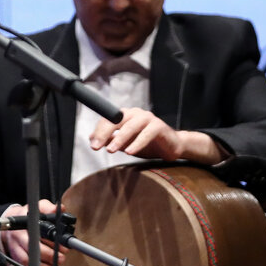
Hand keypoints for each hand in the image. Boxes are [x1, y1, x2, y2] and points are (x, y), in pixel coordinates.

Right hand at [0, 199, 60, 265]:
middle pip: (31, 247)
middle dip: (48, 254)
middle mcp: (17, 234)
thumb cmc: (27, 215)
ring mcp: (14, 246)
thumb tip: (60, 209)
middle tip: (62, 257)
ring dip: (42, 265)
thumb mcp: (38, 207)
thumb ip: (49, 207)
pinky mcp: (14, 256)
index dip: (49, 240)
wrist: (10, 224)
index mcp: (24, 221)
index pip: (35, 231)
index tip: (61, 245)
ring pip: (26, 259)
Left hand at [89, 108, 225, 164]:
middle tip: (96, 147)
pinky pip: (146, 134)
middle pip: (116, 120)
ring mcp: (148, 118)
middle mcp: (135, 113)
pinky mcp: (159, 126)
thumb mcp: (126, 143)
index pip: (108, 119)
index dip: (98, 131)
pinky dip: (137, 143)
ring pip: (130, 126)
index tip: (92, 145)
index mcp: (125, 115)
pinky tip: (130, 152)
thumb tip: (92, 139)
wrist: (172, 147)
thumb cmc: (148, 143)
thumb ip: (111, 140)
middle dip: (104, 133)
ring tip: (111, 150)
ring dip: (119, 139)